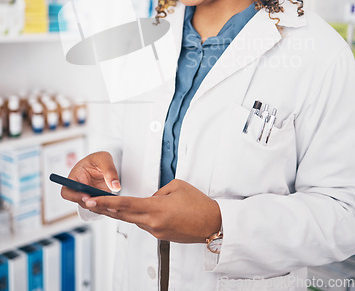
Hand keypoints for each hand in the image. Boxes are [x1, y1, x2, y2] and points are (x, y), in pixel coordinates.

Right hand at [60, 151, 120, 210]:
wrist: (105, 163)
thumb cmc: (99, 159)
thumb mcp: (104, 158)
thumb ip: (109, 170)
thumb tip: (115, 186)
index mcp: (75, 177)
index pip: (67, 191)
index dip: (74, 196)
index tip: (86, 196)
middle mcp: (80, 189)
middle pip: (80, 202)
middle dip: (91, 203)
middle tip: (102, 201)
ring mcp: (89, 195)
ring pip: (91, 206)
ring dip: (100, 206)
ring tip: (111, 204)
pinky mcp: (98, 199)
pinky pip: (100, 206)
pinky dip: (106, 207)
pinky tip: (114, 205)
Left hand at [82, 179, 221, 242]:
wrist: (213, 224)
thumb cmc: (199, 203)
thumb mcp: (177, 186)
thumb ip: (158, 191)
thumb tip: (150, 198)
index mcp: (156, 209)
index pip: (125, 205)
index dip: (106, 202)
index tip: (92, 200)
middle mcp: (153, 223)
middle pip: (122, 215)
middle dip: (103, 208)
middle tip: (88, 202)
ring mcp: (156, 231)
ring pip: (133, 219)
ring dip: (119, 213)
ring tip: (104, 205)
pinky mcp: (161, 235)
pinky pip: (144, 223)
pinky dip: (135, 216)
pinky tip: (131, 211)